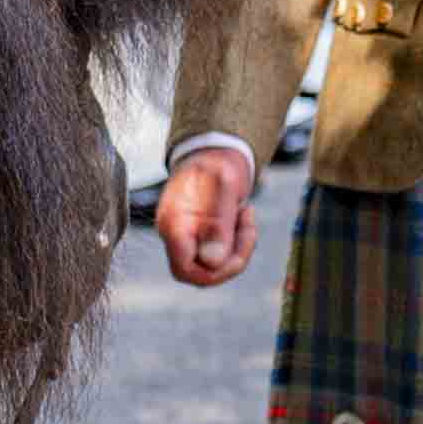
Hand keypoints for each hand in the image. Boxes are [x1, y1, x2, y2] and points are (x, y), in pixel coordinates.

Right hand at [154, 144, 262, 286]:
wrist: (216, 149)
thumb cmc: (218, 163)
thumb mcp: (223, 188)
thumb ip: (218, 225)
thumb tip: (213, 261)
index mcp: (174, 223)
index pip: (185, 270)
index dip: (214, 271)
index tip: (237, 252)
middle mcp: (175, 233)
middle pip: (199, 273)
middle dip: (230, 260)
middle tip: (248, 230)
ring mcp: (185, 234)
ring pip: (211, 265)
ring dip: (237, 248)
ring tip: (246, 217)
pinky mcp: (198, 234)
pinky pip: (217, 253)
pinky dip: (236, 242)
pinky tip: (243, 218)